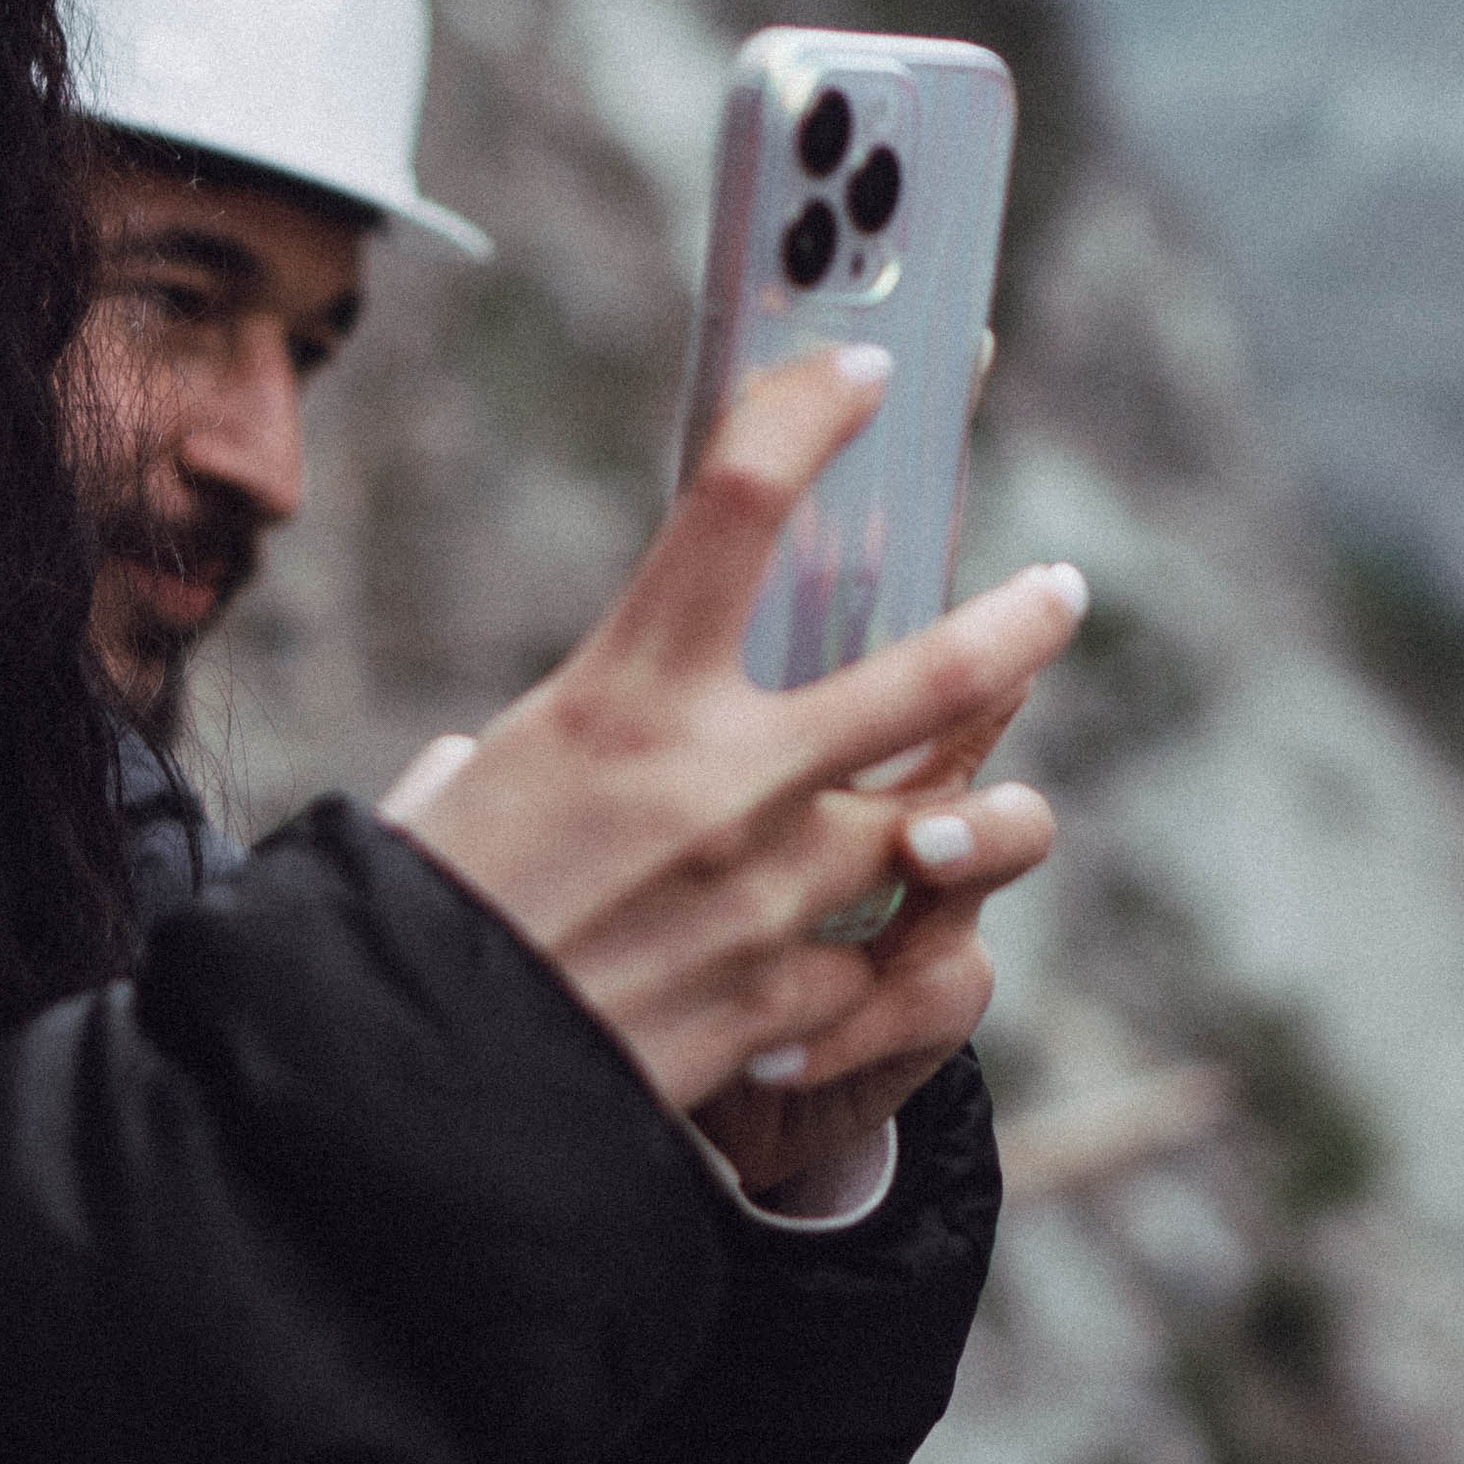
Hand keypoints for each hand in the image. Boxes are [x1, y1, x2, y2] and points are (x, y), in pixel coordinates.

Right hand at [380, 346, 1083, 1129]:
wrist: (405, 1093)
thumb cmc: (417, 917)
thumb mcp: (468, 784)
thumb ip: (539, 749)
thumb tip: (497, 760)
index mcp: (622, 696)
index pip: (738, 502)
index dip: (812, 411)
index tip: (865, 370)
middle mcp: (719, 780)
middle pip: (930, 677)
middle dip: (1017, 626)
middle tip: (1058, 595)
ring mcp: (771, 896)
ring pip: (949, 827)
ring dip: (985, 814)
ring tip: (990, 807)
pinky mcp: (789, 1003)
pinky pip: (885, 962)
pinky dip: (876, 956)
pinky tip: (856, 957)